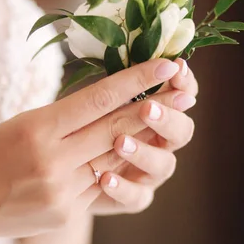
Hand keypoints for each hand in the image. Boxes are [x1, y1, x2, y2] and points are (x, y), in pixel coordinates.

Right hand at [0, 59, 183, 240]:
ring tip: (170, 118)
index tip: (165, 63)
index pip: (98, 98)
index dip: (136, 79)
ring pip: (116, 159)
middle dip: (155, 107)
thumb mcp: (22, 122)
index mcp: (38, 128)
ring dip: (145, 138)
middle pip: (116, 129)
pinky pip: (103, 187)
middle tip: (185, 90)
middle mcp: (53, 160)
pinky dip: (118, 169)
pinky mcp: (68, 214)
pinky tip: (135, 153)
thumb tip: (111, 101)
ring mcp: (63, 192)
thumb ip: (66, 115)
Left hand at [87, 58, 198, 214]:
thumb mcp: (93, 100)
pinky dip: (123, 188)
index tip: (175, 67)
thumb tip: (127, 45)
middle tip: (147, 107)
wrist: (60, 170)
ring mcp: (150, 172)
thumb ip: (115, 82)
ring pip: (164, 164)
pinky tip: (104, 178)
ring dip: (144, 152)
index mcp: (157, 110)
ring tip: (119, 143)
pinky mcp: (133, 198)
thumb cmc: (78, 124)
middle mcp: (161, 141)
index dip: (184, 82)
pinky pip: (138, 197)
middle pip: (182, 130)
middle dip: (167, 117)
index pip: (182, 93)